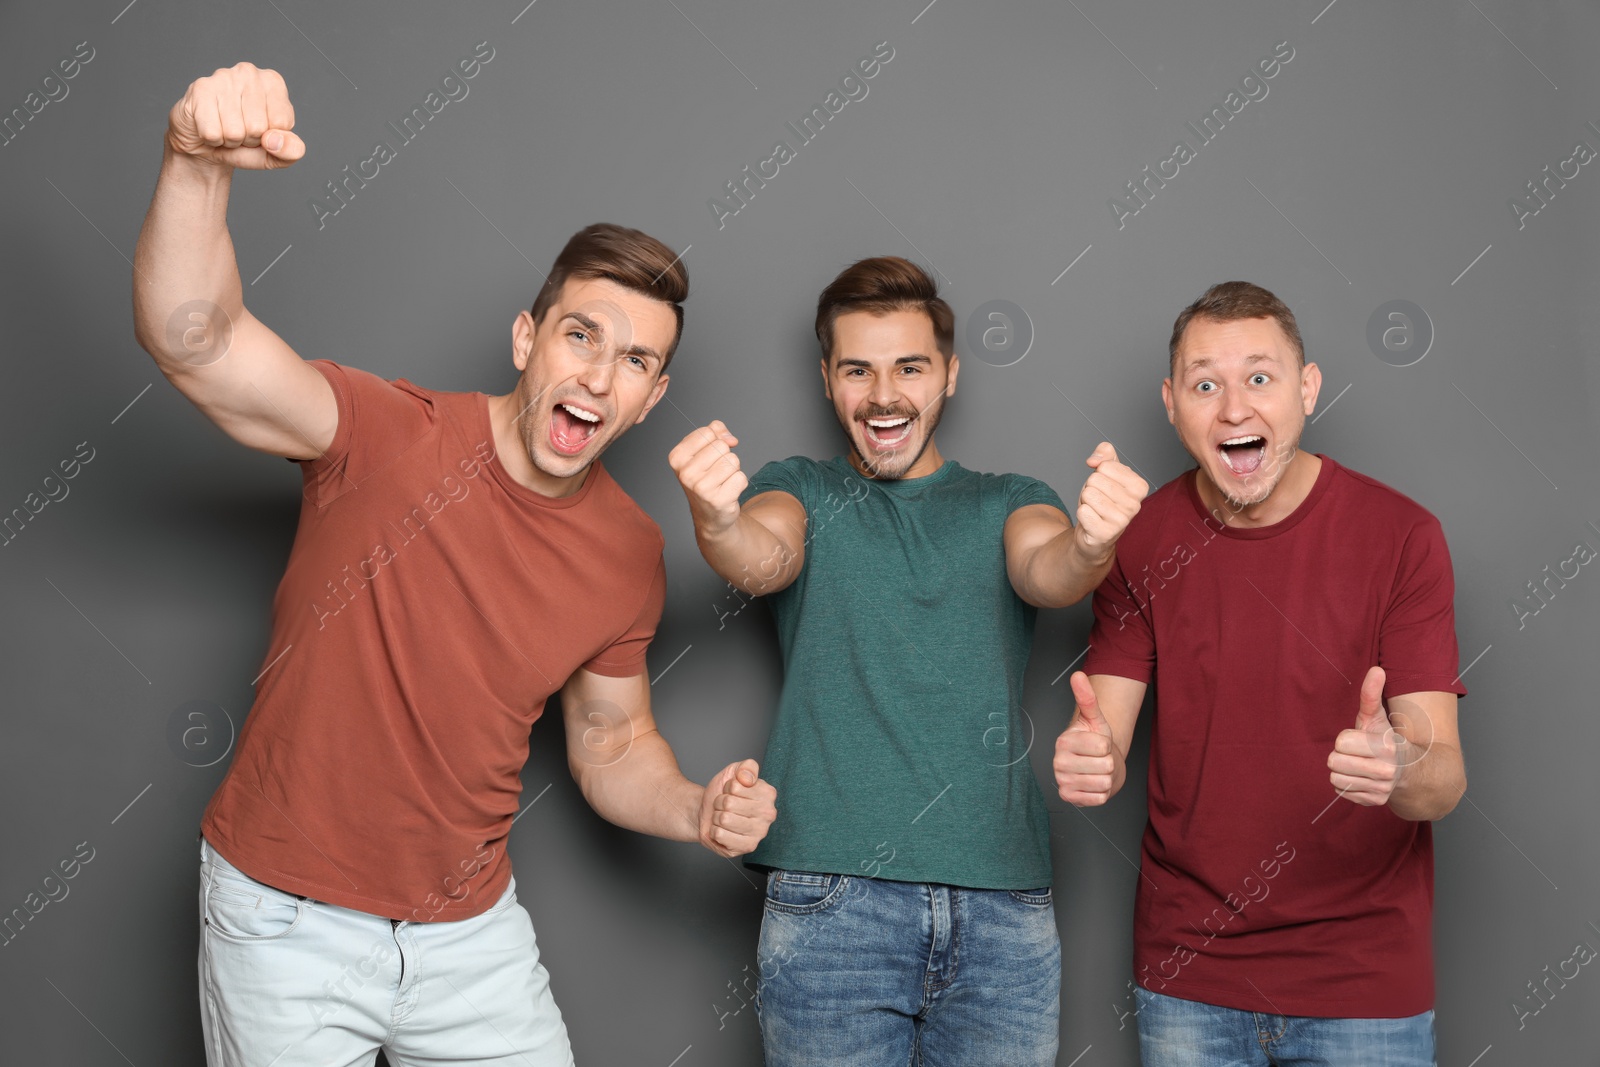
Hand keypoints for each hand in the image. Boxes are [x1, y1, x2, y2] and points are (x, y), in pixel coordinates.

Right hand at [166, 62, 304, 169]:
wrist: (206, 144)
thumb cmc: (245, 144)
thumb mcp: (277, 153)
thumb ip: (291, 151)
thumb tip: (274, 140)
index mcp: (274, 83)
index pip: (282, 123)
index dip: (270, 138)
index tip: (261, 131)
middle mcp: (250, 73)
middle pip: (257, 128)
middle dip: (248, 140)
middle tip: (240, 131)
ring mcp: (223, 77)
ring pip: (234, 132)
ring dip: (229, 140)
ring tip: (225, 128)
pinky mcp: (200, 89)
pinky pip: (213, 132)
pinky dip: (212, 139)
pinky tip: (210, 125)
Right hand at [669, 421, 746, 538]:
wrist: (710, 514)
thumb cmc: (706, 478)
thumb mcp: (703, 450)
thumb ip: (715, 431)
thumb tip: (730, 438)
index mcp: (677, 457)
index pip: (708, 432)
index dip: (715, 441)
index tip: (709, 456)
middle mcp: (685, 473)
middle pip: (722, 446)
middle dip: (725, 456)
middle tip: (716, 473)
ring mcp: (701, 488)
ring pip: (733, 461)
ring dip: (733, 470)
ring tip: (722, 482)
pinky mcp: (718, 500)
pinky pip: (741, 477)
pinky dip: (739, 483)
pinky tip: (728, 492)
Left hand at [699, 758, 777, 857]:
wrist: (709, 811)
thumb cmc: (724, 792)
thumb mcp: (734, 771)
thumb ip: (746, 767)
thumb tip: (747, 779)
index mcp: (768, 794)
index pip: (735, 787)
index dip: (728, 787)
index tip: (732, 791)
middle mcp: (768, 814)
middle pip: (729, 804)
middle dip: (720, 803)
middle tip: (724, 806)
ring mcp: (759, 833)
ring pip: (724, 819)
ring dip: (717, 817)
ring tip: (723, 817)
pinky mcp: (747, 848)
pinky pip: (720, 835)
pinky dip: (715, 831)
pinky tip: (723, 830)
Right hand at [1054, 672, 1117, 805]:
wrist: (1094, 766)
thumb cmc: (1095, 743)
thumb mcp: (1095, 720)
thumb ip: (1087, 698)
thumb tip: (1078, 675)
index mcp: (1063, 741)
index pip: (1103, 746)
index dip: (1107, 745)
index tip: (1098, 745)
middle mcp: (1058, 762)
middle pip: (1105, 765)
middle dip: (1108, 763)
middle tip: (1098, 759)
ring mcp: (1062, 781)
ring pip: (1103, 783)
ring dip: (1105, 778)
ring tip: (1096, 771)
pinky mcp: (1069, 798)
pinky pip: (1099, 798)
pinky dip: (1101, 793)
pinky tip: (1093, 784)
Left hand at [1076, 443, 1146, 552]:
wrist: (1094, 531)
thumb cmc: (1102, 499)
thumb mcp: (1105, 471)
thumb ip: (1104, 453)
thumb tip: (1094, 460)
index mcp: (1139, 486)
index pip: (1105, 466)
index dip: (1098, 474)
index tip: (1105, 486)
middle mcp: (1134, 504)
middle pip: (1095, 480)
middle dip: (1090, 488)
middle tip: (1098, 500)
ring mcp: (1121, 521)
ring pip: (1088, 494)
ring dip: (1086, 501)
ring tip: (1095, 509)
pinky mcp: (1106, 534)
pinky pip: (1083, 511)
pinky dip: (1082, 514)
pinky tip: (1091, 520)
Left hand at [1327, 666, 1406, 806]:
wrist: (1412, 771)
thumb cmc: (1387, 739)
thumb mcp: (1378, 717)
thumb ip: (1371, 695)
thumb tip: (1376, 670)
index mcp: (1386, 746)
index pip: (1341, 742)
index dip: (1346, 738)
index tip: (1360, 739)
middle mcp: (1386, 770)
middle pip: (1334, 761)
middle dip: (1341, 754)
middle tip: (1357, 753)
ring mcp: (1381, 788)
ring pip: (1335, 778)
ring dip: (1342, 770)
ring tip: (1358, 764)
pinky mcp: (1374, 801)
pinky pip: (1341, 791)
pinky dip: (1347, 784)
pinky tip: (1361, 777)